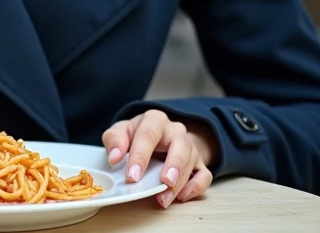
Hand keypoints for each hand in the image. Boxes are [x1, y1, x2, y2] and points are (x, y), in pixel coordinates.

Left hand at [102, 109, 216, 207]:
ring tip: (164, 198)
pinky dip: (196, 187)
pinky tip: (181, 196)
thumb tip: (114, 157)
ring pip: (192, 161)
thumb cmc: (137, 135)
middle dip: (173, 165)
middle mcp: (175, 131)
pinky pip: (204, 175)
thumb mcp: (121, 132)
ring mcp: (189, 147)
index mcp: (154, 120)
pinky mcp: (198, 164)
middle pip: (180, 145)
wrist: (158, 136)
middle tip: (164, 183)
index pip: (148, 135)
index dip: (140, 156)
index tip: (132, 176)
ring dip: (180, 182)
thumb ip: (114, 140)